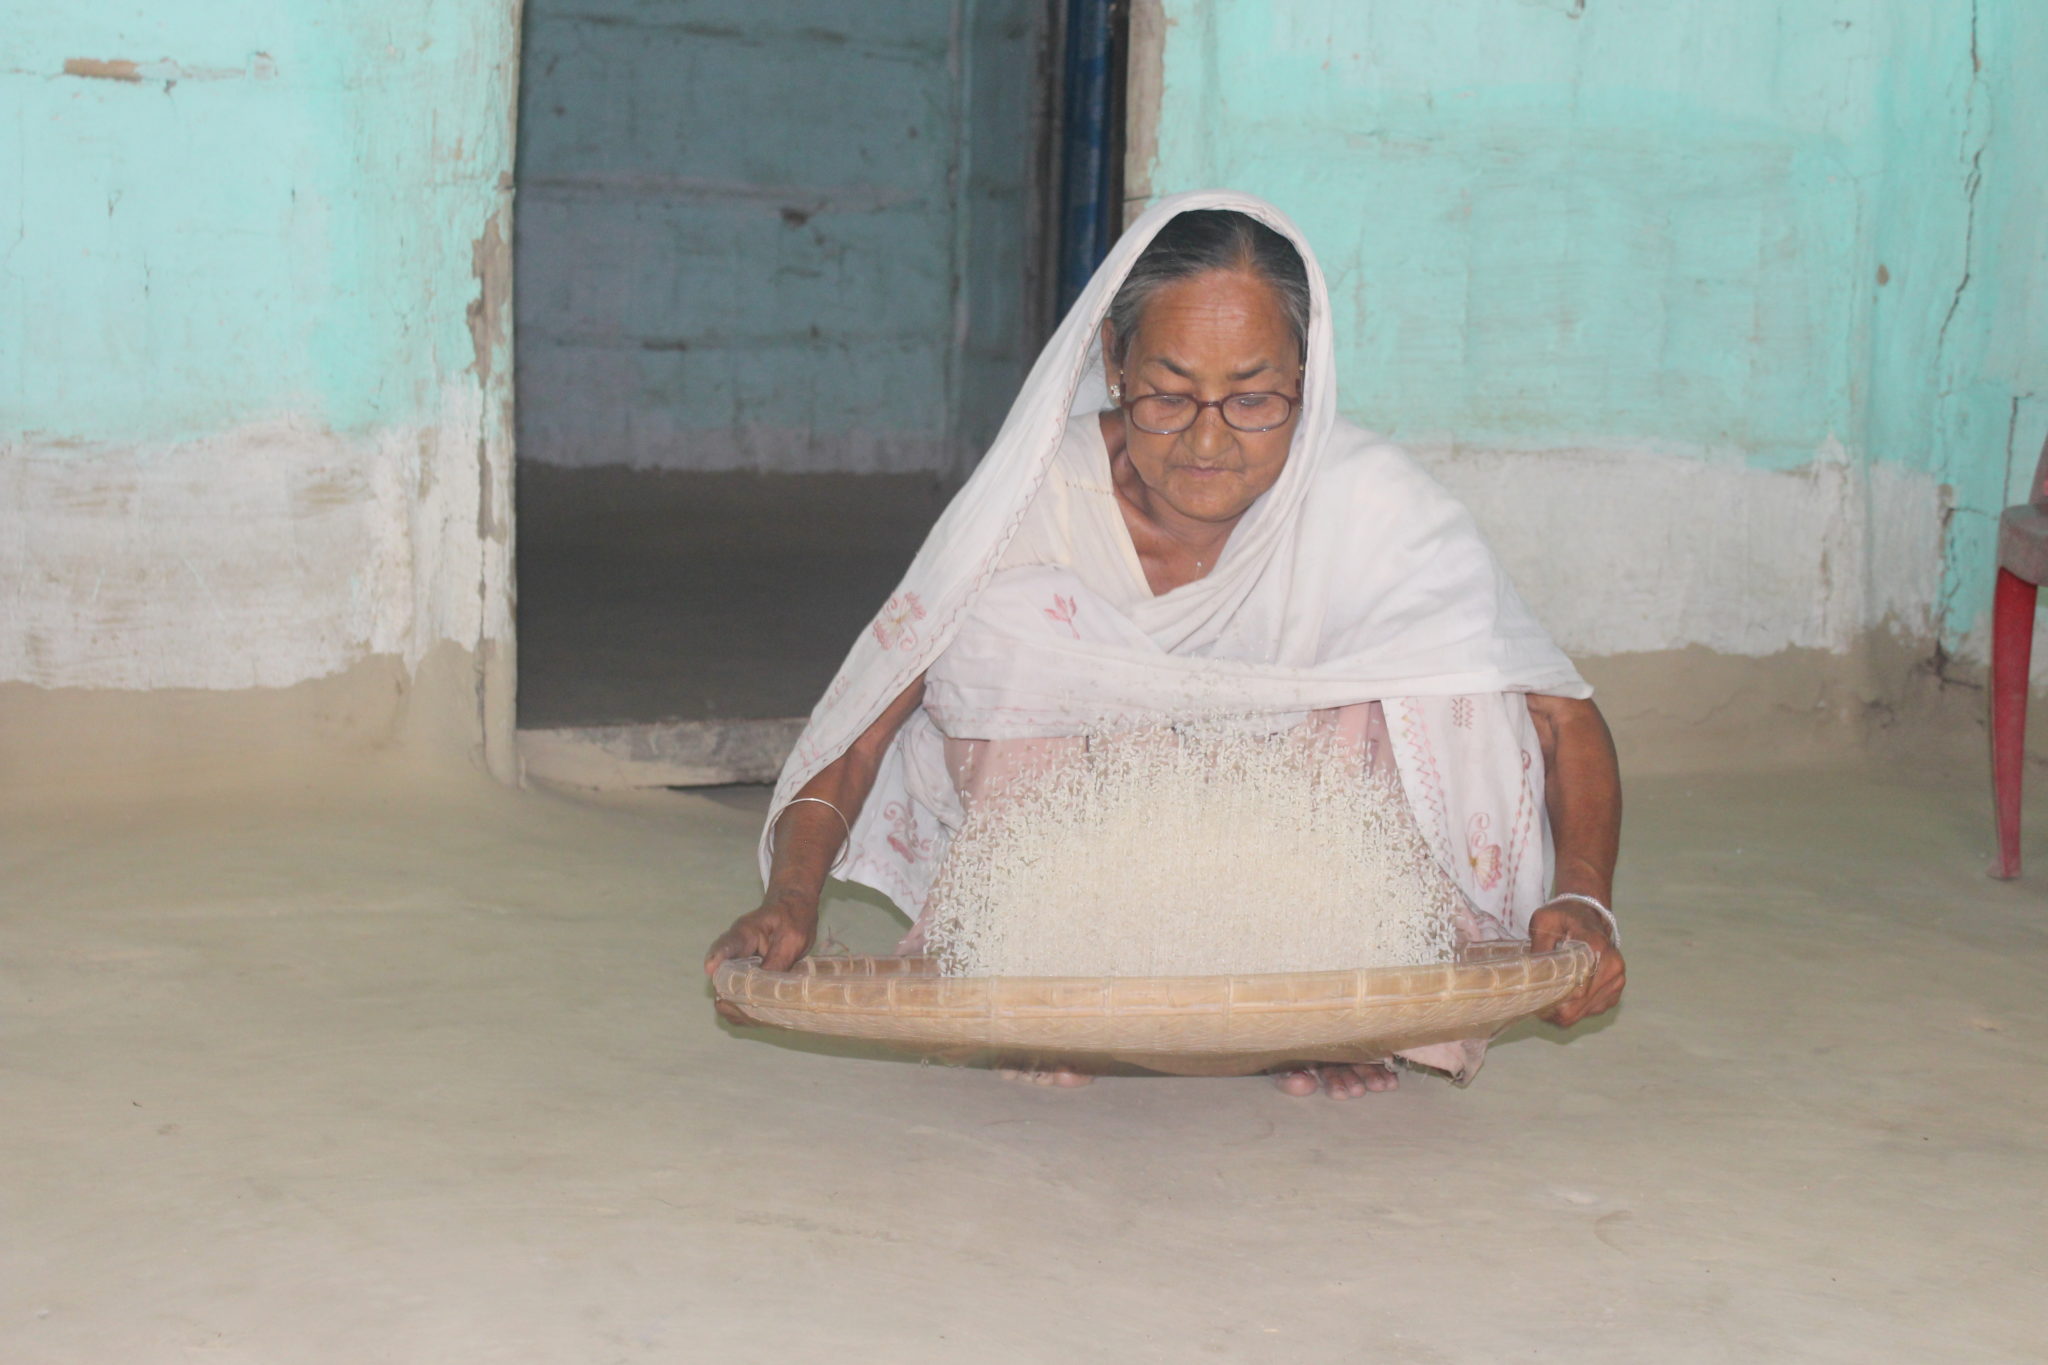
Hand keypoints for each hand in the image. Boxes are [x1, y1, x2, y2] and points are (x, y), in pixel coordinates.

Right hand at [703, 892, 817, 1025]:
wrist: (792, 908)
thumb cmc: (793, 917)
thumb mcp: (793, 937)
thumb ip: (779, 961)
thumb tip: (766, 991)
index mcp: (745, 933)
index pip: (727, 944)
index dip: (717, 957)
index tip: (710, 969)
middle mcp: (734, 950)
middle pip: (721, 975)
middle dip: (728, 996)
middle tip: (743, 1012)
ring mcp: (736, 964)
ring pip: (726, 989)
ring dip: (736, 1007)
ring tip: (755, 1019)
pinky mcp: (743, 975)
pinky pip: (737, 995)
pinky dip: (745, 1009)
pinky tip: (760, 1017)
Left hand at [1528, 898, 1625, 1027]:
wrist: (1588, 914)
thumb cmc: (1564, 916)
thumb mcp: (1544, 921)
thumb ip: (1539, 944)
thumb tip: (1532, 973)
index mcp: (1597, 948)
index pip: (1576, 989)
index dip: (1553, 999)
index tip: (1535, 999)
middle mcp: (1612, 967)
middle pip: (1579, 1006)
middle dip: (1556, 1009)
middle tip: (1536, 1004)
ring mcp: (1617, 981)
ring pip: (1584, 1012)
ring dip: (1565, 1010)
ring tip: (1548, 998)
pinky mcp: (1615, 990)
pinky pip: (1592, 1010)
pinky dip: (1576, 1009)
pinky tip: (1564, 997)